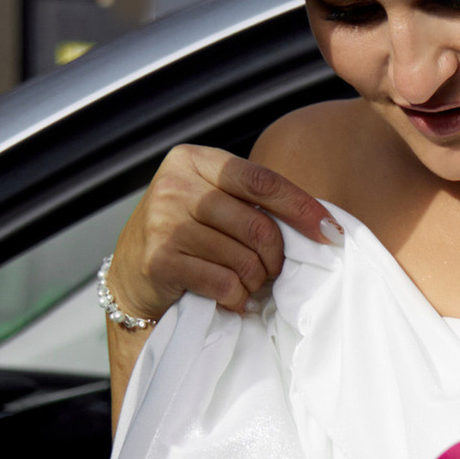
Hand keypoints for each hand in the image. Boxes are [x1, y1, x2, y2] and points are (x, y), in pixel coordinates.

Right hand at [105, 142, 337, 329]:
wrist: (130, 275)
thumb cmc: (185, 235)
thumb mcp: (212, 200)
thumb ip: (250, 200)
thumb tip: (318, 222)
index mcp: (193, 160)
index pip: (261, 181)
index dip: (301, 207)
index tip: (329, 231)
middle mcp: (175, 185)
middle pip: (257, 226)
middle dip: (276, 257)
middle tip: (273, 271)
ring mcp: (163, 222)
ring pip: (242, 259)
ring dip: (255, 281)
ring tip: (247, 283)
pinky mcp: (159, 260)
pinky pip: (223, 283)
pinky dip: (237, 298)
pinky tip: (232, 297)